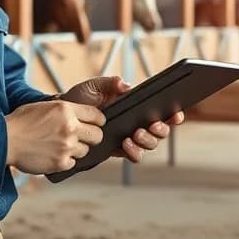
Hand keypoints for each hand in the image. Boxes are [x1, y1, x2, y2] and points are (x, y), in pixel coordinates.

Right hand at [4, 99, 104, 174]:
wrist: (5, 140)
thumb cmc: (21, 121)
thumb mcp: (45, 106)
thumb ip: (65, 110)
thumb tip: (79, 115)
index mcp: (67, 109)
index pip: (98, 116)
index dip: (97, 121)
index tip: (93, 124)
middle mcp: (70, 127)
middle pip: (98, 135)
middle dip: (91, 137)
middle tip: (80, 138)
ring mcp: (67, 146)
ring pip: (86, 151)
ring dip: (76, 150)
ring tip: (60, 146)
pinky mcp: (61, 162)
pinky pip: (73, 163)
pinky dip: (65, 161)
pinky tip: (53, 155)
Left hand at [62, 76, 185, 163]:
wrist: (63, 118)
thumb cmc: (81, 99)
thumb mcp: (93, 86)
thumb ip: (109, 83)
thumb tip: (125, 85)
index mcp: (136, 105)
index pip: (161, 110)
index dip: (173, 114)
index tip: (175, 114)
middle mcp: (137, 122)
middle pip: (161, 130)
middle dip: (161, 129)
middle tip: (152, 124)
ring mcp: (130, 137)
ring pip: (150, 144)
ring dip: (147, 141)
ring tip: (135, 134)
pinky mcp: (119, 149)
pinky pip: (134, 155)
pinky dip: (134, 152)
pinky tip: (125, 144)